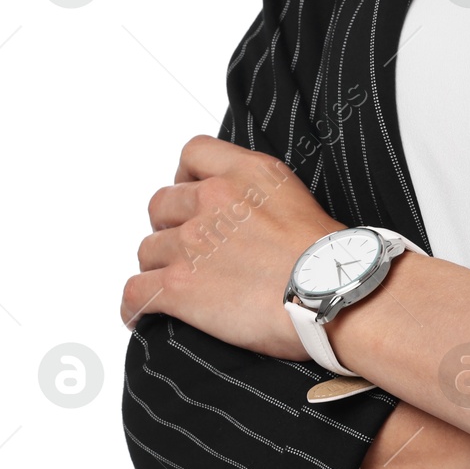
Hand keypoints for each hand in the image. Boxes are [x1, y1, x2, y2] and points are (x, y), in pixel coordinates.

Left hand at [120, 136, 342, 357]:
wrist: (334, 295)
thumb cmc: (332, 260)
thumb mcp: (298, 199)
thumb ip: (261, 196)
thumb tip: (249, 217)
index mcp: (246, 173)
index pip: (193, 154)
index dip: (187, 178)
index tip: (194, 198)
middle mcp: (213, 200)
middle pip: (161, 205)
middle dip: (170, 227)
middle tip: (190, 250)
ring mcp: (192, 243)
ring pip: (147, 251)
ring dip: (160, 268)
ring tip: (180, 288)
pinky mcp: (179, 286)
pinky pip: (135, 293)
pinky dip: (135, 306)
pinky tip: (143, 314)